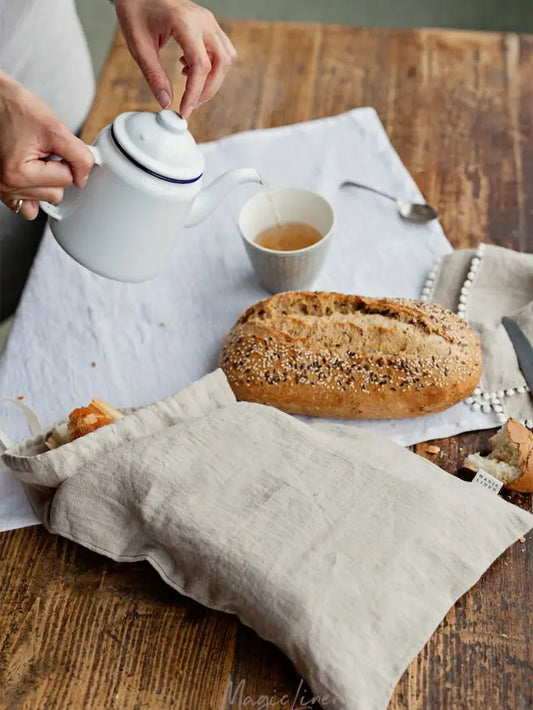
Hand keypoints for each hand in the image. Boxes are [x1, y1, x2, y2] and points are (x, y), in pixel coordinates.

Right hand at [0, 72, 93, 219]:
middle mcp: (6, 186)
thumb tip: (83, 178)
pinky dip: (34, 193)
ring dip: (44, 180)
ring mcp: (2, 191)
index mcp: (18, 173)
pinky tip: (30, 175)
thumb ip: (78, 155)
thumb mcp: (54, 127)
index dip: (64, 159)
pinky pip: (28, 208)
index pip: (65, 179)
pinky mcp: (2, 191)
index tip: (50, 146)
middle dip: (54, 171)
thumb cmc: (14, 108)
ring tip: (30, 158)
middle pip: (55, 194)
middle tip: (40, 151)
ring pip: (45, 199)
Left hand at [115, 0, 236, 117]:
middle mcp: (202, 20)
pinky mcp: (208, 24)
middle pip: (221, 62)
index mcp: (184, 22)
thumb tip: (166, 102)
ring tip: (192, 88)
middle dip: (209, 89)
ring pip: (226, 57)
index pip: (201, 65)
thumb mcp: (139, 46)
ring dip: (214, 79)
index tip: (185, 110)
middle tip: (191, 104)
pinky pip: (221, 50)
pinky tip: (190, 69)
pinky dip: (212, 66)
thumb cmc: (136, 10)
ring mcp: (208, 21)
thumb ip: (154, 75)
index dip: (195, 92)